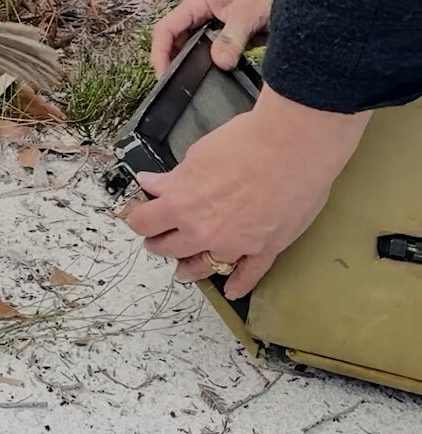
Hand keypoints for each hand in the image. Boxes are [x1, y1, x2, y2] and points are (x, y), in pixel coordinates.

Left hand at [122, 87, 368, 297]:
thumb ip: (172, 178)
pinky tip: (231, 292)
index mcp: (180, 204)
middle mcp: (203, 230)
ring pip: (205, 265)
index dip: (138, 219)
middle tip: (158, 240)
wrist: (294, 145)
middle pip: (170, 248)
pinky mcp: (266, 248)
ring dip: (190, 268)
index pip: (144, 222)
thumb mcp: (196, 155)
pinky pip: (249, 274)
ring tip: (183, 270)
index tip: (138, 217)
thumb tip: (149, 183)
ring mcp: (235, 244)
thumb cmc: (244, 142)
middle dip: (160, 243)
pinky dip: (239, 285)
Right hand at [150, 0, 278, 74]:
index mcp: (198, 2)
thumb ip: (232, 39)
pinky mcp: (231, 35)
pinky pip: (215, 52)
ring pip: (195, 47)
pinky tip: (215, 75)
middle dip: (174, 60)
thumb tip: (219, 63)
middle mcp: (203, 12)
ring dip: (194, 62)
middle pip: (176, 39)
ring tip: (193, 82)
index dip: (160, 52)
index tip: (164, 74)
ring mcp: (216, 24)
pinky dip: (214, 64)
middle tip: (177, 83)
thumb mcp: (248, 13)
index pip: (166, 29)